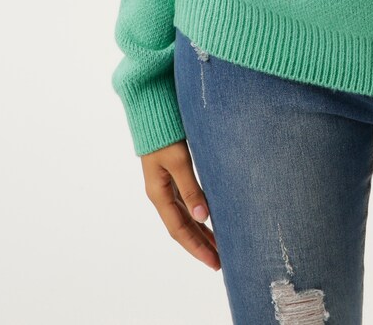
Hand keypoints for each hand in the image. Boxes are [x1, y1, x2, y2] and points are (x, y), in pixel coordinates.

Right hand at [140, 138, 220, 270]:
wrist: (152, 110)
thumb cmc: (164, 133)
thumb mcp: (178, 160)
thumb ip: (190, 188)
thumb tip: (203, 217)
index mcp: (159, 194)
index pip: (180, 230)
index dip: (197, 247)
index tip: (214, 262)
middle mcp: (161, 193)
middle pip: (182, 227)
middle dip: (200, 245)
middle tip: (220, 261)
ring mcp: (165, 185)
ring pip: (185, 217)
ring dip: (200, 232)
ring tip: (219, 246)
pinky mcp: (172, 175)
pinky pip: (185, 204)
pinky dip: (198, 215)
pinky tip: (209, 219)